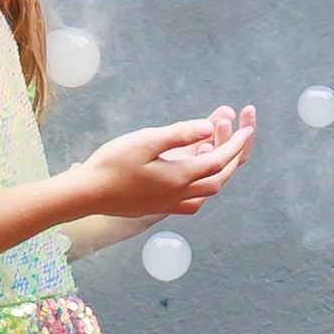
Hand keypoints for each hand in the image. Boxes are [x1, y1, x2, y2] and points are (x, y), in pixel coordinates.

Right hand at [67, 106, 255, 224]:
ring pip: (207, 188)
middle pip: (220, 176)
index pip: (219, 160)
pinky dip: (201, 183)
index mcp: (180, 178)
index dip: (235, 143)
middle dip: (234, 153)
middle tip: (239, 131)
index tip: (247, 126)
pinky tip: (194, 171)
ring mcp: (170, 204)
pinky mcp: (158, 207)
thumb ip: (179, 134)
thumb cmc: (111, 165)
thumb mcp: (145, 141)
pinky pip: (192, 198)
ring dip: (218, 167)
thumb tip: (209, 128)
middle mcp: (180, 195)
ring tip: (215, 143)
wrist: (86, 195)